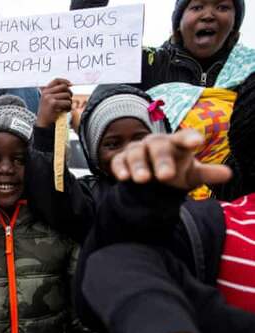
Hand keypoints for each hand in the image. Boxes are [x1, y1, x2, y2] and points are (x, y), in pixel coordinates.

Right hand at [37, 78, 72, 126]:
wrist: (42, 123)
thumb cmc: (47, 113)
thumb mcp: (48, 100)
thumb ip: (55, 93)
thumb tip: (68, 86)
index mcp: (45, 91)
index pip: (56, 80)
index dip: (64, 81)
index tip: (70, 84)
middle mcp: (46, 93)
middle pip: (63, 87)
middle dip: (69, 92)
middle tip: (69, 99)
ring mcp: (49, 98)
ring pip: (67, 95)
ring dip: (69, 101)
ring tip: (66, 107)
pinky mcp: (53, 103)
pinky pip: (67, 102)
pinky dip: (68, 107)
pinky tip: (65, 110)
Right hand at [111, 130, 231, 189]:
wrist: (154, 180)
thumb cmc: (177, 172)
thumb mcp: (193, 175)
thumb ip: (207, 173)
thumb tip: (228, 174)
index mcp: (177, 143)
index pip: (184, 137)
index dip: (189, 139)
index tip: (196, 143)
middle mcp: (156, 143)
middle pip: (158, 147)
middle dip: (161, 161)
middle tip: (166, 176)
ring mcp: (138, 149)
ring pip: (136, 153)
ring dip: (139, 166)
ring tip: (143, 180)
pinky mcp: (122, 159)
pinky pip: (119, 161)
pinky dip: (120, 168)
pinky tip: (124, 178)